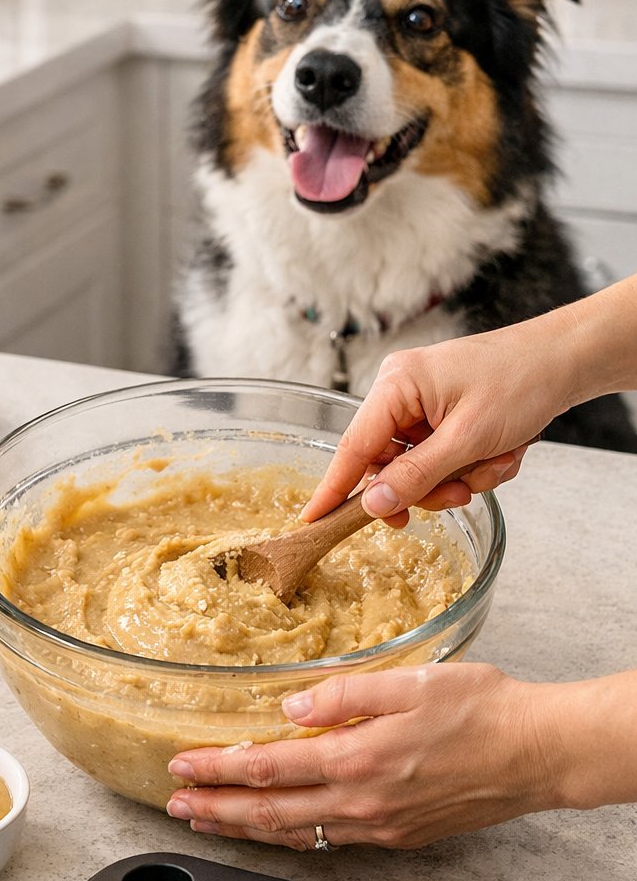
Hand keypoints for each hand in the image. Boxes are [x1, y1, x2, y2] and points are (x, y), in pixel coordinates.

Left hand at [165, 664, 566, 849]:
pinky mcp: (399, 836)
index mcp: (357, 760)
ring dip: (246, 830)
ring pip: (296, 835)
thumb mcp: (410, 682)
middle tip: (175, 808)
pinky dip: (291, 837)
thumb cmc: (482, 710)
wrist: (539, 753)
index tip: (181, 769)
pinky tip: (277, 830)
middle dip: (215, 811)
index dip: (217, 772)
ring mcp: (380, 827)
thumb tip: (290, 711)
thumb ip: (344, 694)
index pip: (268, 770)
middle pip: (269, 814)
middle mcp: (361, 803)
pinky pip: (330, 841)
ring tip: (209, 823)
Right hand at [302, 324, 572, 523]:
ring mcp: (423, 404)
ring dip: (459, 477)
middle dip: (429, 486)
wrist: (567, 360)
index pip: (354, 447)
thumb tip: (372, 504)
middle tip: (461, 492)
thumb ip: (416, 475)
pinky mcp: (444, 415)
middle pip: (389, 465)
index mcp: (396, 385)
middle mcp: (402, 392)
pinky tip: (502, 450)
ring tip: (495, 461)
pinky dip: (473, 465)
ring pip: (420, 468)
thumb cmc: (520, 382)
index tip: (313, 520)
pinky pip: (443, 459)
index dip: (335, 488)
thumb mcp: (467, 438)